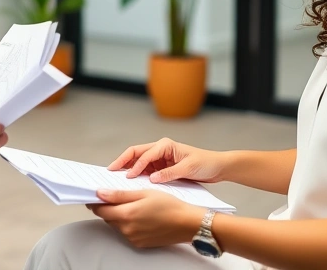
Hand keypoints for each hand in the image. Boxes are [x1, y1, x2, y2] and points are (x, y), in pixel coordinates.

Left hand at [88, 189, 203, 247]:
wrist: (187, 223)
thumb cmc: (169, 205)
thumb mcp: (143, 193)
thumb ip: (119, 194)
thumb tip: (100, 193)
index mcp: (126, 215)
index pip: (100, 210)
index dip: (95, 202)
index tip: (93, 196)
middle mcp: (127, 229)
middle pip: (108, 217)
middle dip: (107, 207)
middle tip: (113, 196)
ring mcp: (133, 238)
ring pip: (117, 225)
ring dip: (118, 215)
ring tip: (131, 204)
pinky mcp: (139, 243)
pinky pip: (126, 232)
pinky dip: (127, 223)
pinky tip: (138, 215)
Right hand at [109, 138, 226, 183]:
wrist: (217, 167)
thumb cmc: (205, 163)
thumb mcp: (188, 168)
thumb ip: (169, 173)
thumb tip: (151, 179)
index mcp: (165, 145)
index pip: (145, 155)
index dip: (135, 166)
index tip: (127, 177)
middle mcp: (160, 149)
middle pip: (136, 153)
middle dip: (123, 161)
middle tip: (110, 171)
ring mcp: (160, 158)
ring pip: (138, 162)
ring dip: (128, 168)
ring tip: (116, 178)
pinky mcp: (161, 167)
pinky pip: (145, 170)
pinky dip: (137, 175)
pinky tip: (130, 182)